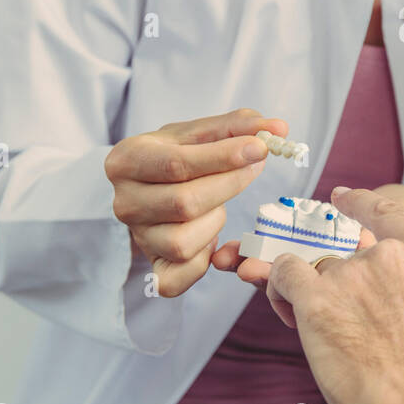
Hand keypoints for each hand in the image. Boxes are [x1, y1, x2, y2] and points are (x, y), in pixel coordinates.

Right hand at [104, 108, 285, 297]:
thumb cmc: (178, 155)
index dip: (223, 157)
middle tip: (254, 166)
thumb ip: (239, 126)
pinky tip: (209, 234)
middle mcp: (124, 203)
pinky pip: (180, 276)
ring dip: (214, 221)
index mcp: (126, 161)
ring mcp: (137, 238)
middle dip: (229, 185)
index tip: (260, 147)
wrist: (152, 187)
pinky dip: (204, 259)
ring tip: (217, 203)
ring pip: (183, 243)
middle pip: (184, 203)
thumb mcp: (200, 132)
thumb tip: (279, 128)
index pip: (176, 163)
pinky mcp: (152, 267)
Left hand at [266, 186, 403, 403]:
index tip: (338, 199)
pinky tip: (288, 309)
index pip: (384, 212)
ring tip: (307, 321)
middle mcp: (389, 255)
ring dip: (305, 288)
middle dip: (330, 272)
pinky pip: (283, 274)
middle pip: (342, 248)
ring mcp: (352, 274)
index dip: (356, 204)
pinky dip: (277, 288)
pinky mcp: (317, 301)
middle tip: (326, 300)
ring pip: (311, 264)